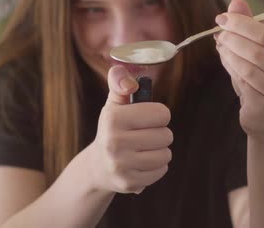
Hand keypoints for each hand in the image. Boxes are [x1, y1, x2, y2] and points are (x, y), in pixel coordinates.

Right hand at [89, 66, 172, 193]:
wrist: (97, 166)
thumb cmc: (113, 129)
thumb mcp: (114, 105)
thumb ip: (120, 83)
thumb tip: (130, 81)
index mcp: (113, 118)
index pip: (161, 113)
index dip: (159, 115)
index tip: (147, 118)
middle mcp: (115, 142)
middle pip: (166, 135)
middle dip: (160, 134)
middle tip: (145, 136)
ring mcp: (121, 165)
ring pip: (166, 154)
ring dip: (160, 151)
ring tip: (144, 149)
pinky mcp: (129, 182)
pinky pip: (161, 171)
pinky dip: (157, 167)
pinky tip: (142, 163)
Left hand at [214, 0, 263, 136]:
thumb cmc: (258, 80)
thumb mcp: (253, 51)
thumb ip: (246, 26)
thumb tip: (236, 0)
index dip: (242, 23)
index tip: (222, 18)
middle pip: (258, 49)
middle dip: (234, 38)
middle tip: (218, 34)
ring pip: (249, 66)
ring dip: (230, 54)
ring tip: (221, 48)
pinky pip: (245, 83)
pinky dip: (232, 70)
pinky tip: (226, 63)